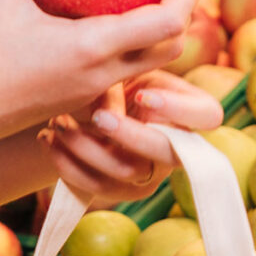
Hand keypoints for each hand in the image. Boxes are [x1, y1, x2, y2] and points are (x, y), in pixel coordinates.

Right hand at [0, 0, 200, 140]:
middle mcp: (103, 74)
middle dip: (183, 12)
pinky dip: (133, 50)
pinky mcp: (81, 102)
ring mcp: (94, 93)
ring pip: (150, 66)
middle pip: (171, 47)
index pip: (168, 21)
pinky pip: (123, 75)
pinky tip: (109, 27)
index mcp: (93, 47)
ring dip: (160, 34)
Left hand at [38, 73, 222, 202]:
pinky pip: (92, 186)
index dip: (178, 109)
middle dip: (128, 134)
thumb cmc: (113, 73)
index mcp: (187, 108)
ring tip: (57, 121)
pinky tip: (46, 137)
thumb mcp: (123, 66)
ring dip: (85, 146)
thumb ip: (124, 73)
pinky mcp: (117, 189)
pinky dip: (64, 162)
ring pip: (124, 171)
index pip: (208, 114)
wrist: (83, 100)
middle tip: (96, 116)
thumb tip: (109, 106)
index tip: (141, 96)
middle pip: (165, 152)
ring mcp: (147, 173)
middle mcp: (175, 146)